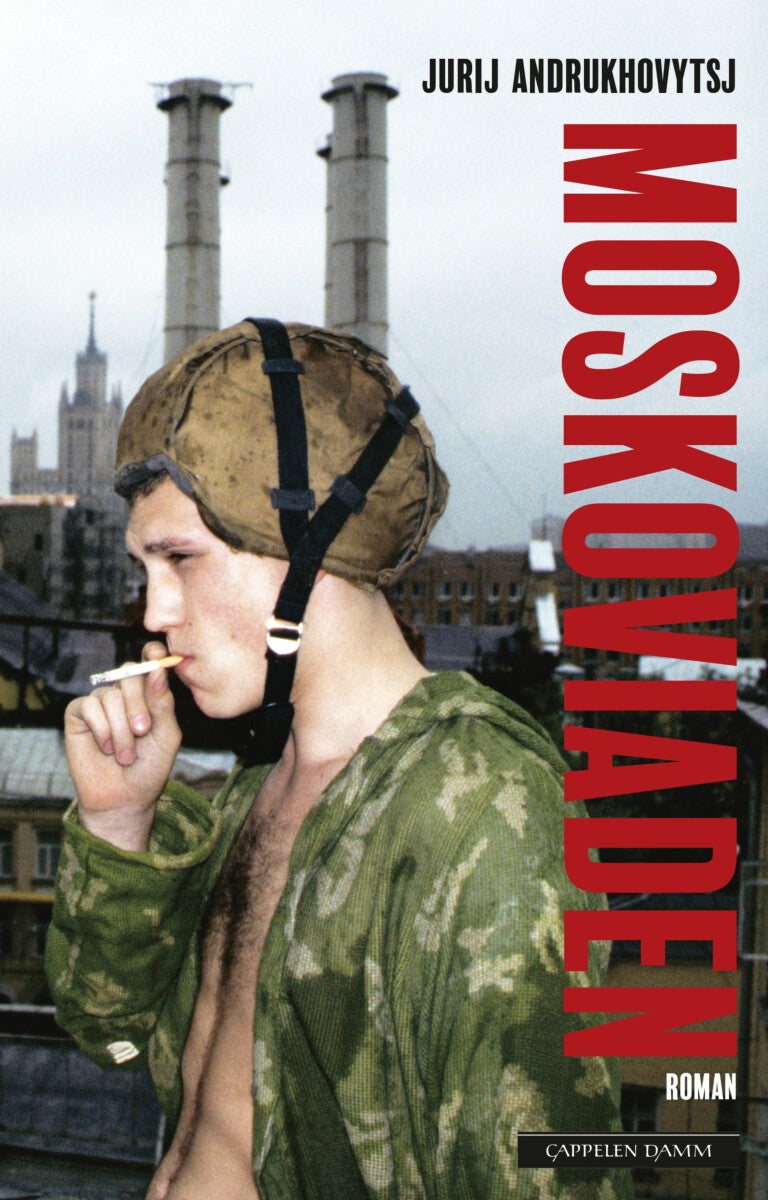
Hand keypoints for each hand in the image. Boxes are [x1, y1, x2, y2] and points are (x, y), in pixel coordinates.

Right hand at [64, 642, 181, 849]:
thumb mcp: (166, 736)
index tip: (156, 652)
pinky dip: (102, 729)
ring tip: (125, 753)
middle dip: (137, 704)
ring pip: (110, 695)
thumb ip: (162, 704)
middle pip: (129, 673)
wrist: (123, 798)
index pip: (150, 663)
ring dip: (121, 729)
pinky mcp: (78, 714)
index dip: (152, 654)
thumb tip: (157, 670)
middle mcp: (124, 694)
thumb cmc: (149, 768)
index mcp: (149, 695)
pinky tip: (106, 748)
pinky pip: (89, 706)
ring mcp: (101, 702)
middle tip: (142, 731)